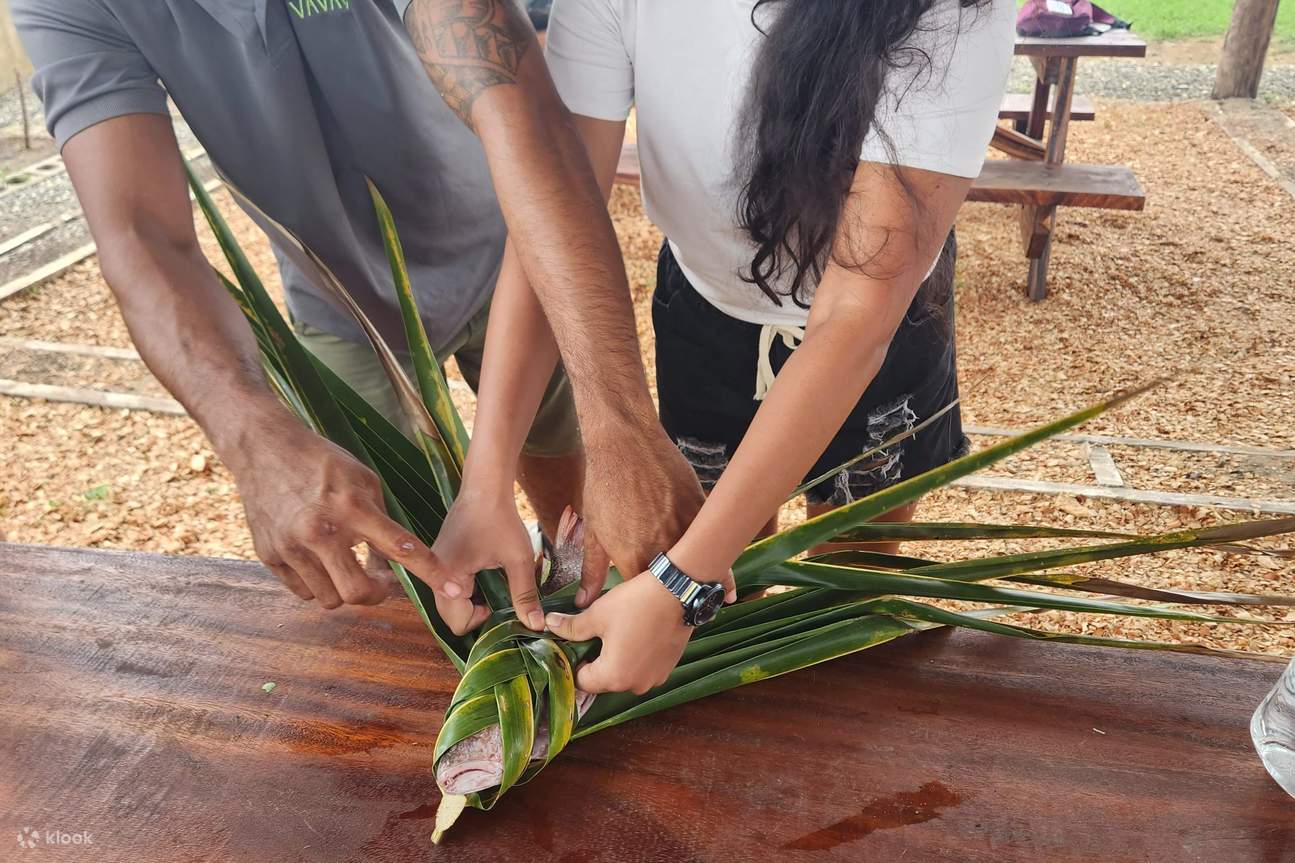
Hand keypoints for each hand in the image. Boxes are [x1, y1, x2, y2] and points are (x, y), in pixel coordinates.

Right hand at [229, 420, 471, 608]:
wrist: (263, 448)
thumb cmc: (322, 462)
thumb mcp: (363, 480)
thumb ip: (381, 522)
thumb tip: (392, 565)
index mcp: (352, 507)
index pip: (400, 547)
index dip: (431, 572)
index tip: (456, 588)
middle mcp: (320, 531)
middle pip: (357, 592)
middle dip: (377, 595)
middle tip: (382, 584)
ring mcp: (290, 546)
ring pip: (329, 598)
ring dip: (344, 589)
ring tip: (346, 565)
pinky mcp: (269, 555)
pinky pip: (303, 591)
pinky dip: (317, 585)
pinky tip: (319, 562)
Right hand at [431, 483, 543, 633]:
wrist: (485, 486)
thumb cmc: (501, 519)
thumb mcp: (518, 559)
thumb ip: (525, 594)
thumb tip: (536, 625)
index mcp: (448, 577)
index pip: (457, 624)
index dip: (482, 621)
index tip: (500, 604)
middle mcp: (434, 574)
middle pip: (450, 616)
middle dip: (475, 614)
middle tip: (498, 598)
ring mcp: (434, 566)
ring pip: (449, 602)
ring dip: (471, 602)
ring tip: (494, 586)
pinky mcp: (440, 560)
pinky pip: (449, 587)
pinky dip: (466, 590)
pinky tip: (485, 576)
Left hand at [544, 573, 690, 694]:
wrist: (678, 592)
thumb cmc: (636, 604)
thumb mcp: (597, 614)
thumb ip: (571, 627)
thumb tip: (549, 625)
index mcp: (613, 677)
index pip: (582, 681)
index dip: (574, 662)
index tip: (574, 644)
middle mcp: (635, 685)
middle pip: (604, 679)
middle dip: (596, 659)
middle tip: (595, 633)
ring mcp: (655, 678)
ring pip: (625, 673)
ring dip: (617, 658)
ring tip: (618, 631)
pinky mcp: (668, 668)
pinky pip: (643, 668)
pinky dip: (637, 656)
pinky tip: (637, 633)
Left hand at [578, 423, 706, 606]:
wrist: (624, 443)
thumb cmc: (604, 485)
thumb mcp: (593, 531)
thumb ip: (592, 571)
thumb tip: (582, 603)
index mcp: (632, 557)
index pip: (645, 597)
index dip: (648, 605)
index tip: (650, 608)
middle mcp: (661, 547)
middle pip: (676, 584)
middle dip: (677, 596)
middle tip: (681, 606)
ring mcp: (683, 527)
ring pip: (698, 564)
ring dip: (701, 579)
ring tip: (710, 596)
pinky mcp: (699, 508)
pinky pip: (710, 539)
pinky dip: (715, 555)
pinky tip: (720, 571)